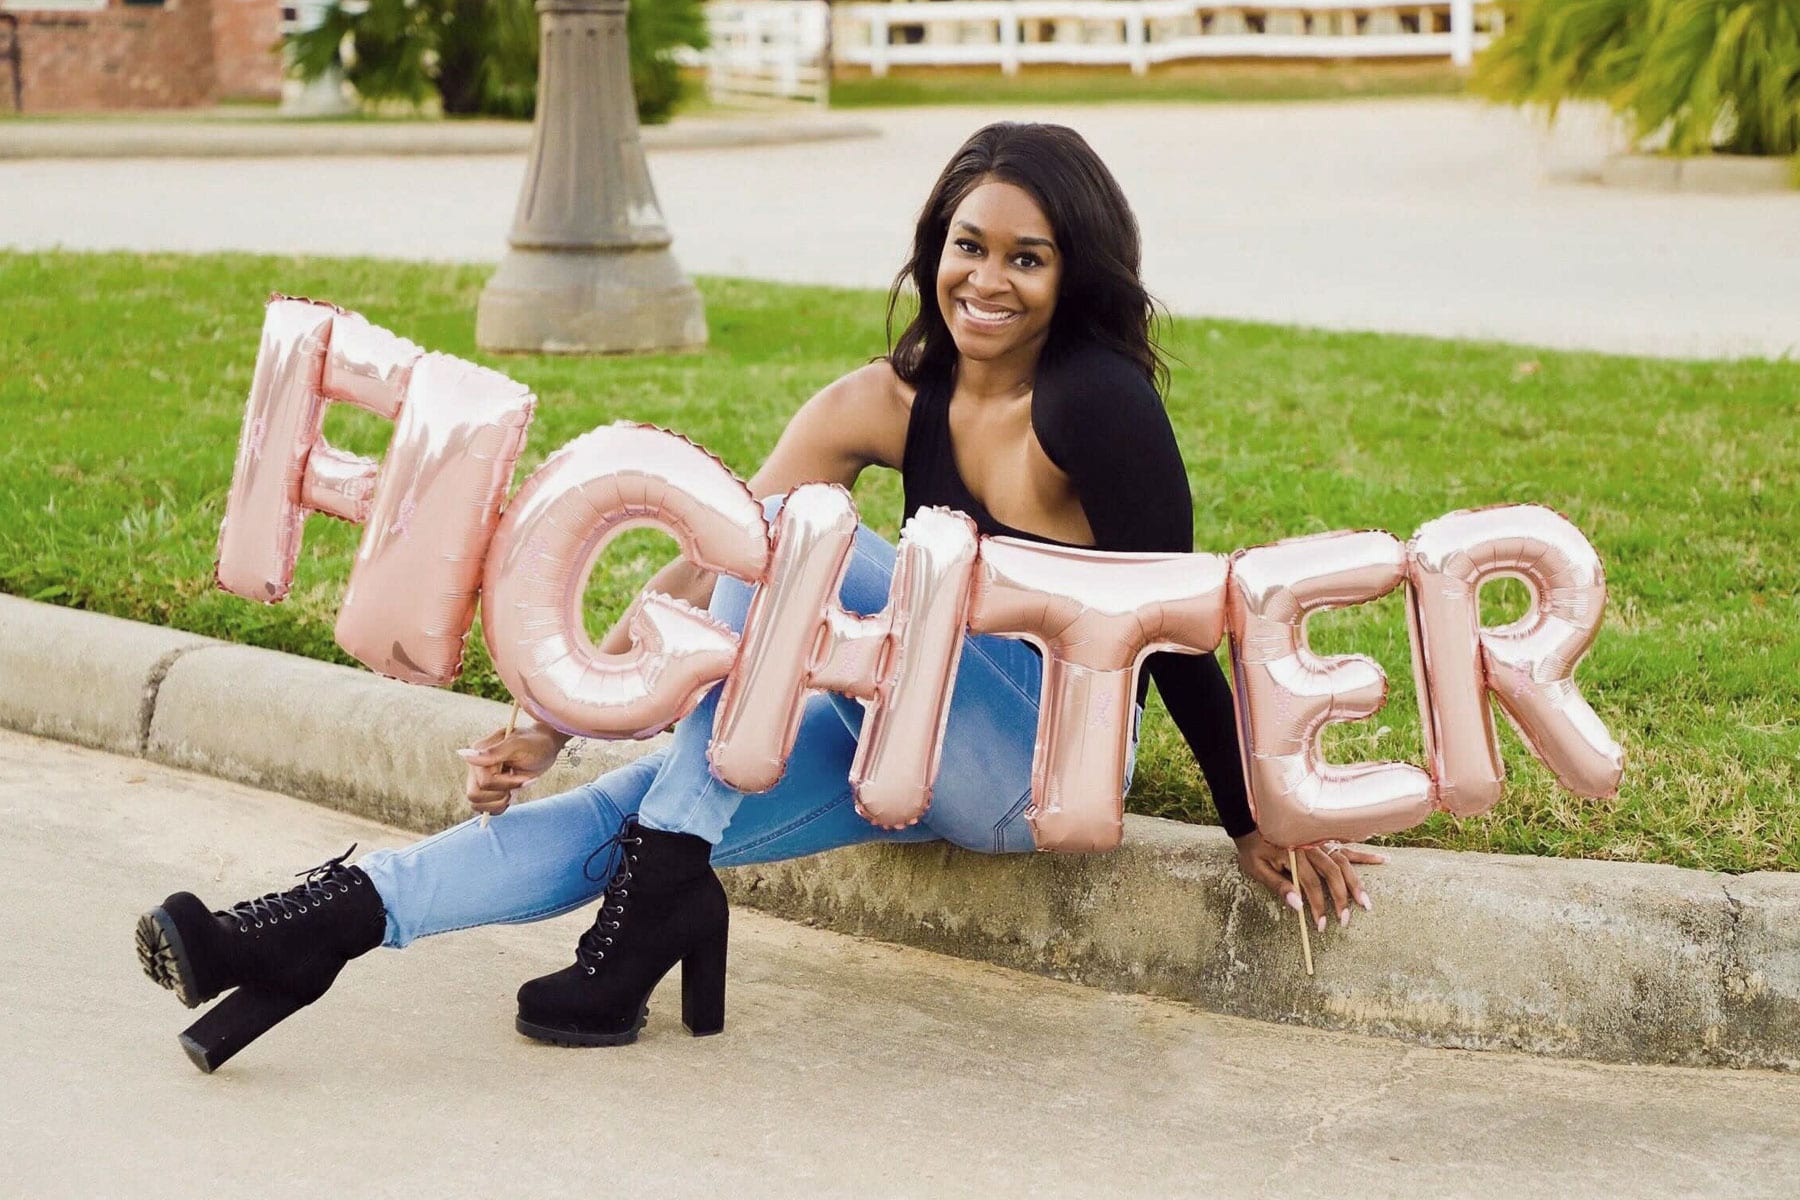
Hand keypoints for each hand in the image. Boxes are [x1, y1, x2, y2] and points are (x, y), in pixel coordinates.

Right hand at [457, 720, 568, 816]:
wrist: (545, 747)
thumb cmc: (535, 743)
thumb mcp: (519, 745)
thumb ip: (494, 752)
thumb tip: (465, 755)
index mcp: (479, 752)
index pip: (484, 782)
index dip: (507, 784)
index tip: (524, 777)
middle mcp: (476, 766)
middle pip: (475, 795)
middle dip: (500, 795)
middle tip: (518, 784)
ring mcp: (479, 779)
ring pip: (477, 805)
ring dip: (500, 802)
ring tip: (514, 790)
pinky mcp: (487, 790)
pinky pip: (485, 809)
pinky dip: (499, 807)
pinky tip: (511, 794)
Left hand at [1232, 829, 1386, 932]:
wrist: (1251, 820)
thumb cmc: (1253, 847)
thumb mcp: (1257, 868)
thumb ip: (1278, 886)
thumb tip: (1298, 906)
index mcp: (1294, 855)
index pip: (1310, 885)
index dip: (1317, 906)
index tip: (1321, 925)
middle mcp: (1311, 847)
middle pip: (1332, 875)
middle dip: (1340, 900)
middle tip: (1345, 920)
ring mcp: (1320, 842)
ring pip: (1343, 864)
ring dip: (1356, 884)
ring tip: (1366, 903)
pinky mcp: (1325, 840)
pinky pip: (1347, 848)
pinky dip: (1365, 855)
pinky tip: (1384, 861)